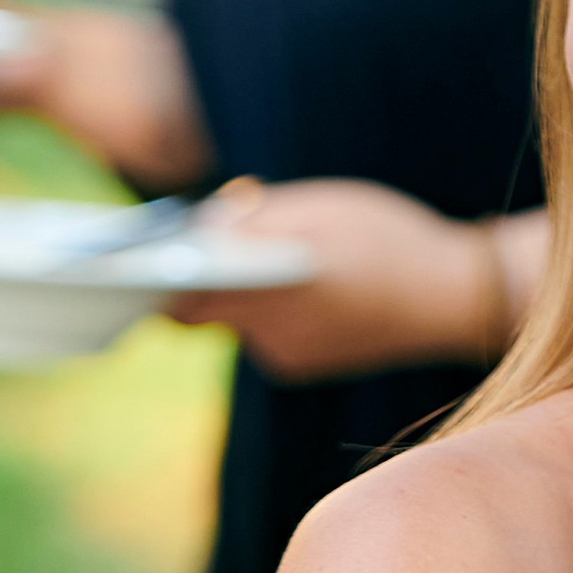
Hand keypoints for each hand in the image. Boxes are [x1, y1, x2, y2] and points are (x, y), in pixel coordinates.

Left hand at [168, 179, 531, 383]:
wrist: (460, 299)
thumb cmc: (392, 241)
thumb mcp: (322, 209)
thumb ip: (253, 219)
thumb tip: (194, 228)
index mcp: (269, 297)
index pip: (178, 294)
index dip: (143, 273)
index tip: (112, 256)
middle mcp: (268, 339)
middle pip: (198, 306)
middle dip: (186, 272)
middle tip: (166, 239)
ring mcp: (285, 356)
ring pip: (231, 313)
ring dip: (233, 281)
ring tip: (258, 241)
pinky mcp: (303, 363)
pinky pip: (260, 327)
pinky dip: (263, 299)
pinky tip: (296, 273)